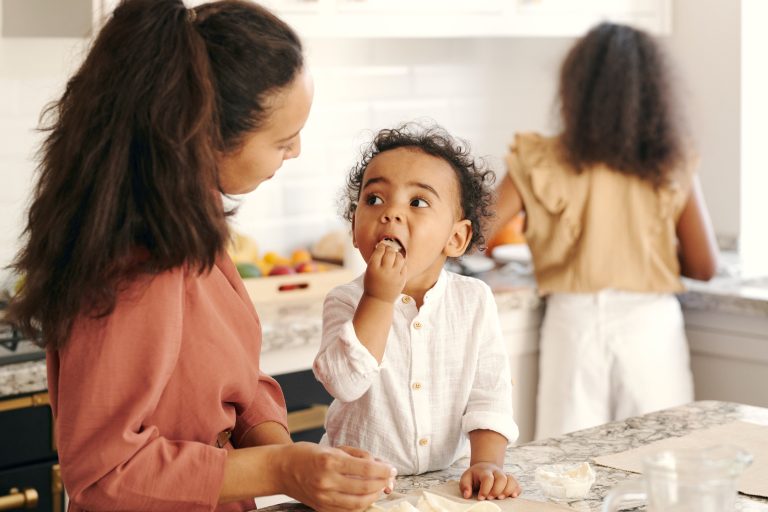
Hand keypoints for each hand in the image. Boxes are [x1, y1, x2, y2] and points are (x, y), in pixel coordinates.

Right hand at [279, 442, 395, 511]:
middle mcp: (327, 481)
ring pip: (359, 503)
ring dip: (374, 496)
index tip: (391, 468)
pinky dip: (361, 505)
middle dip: (382, 483)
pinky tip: (366, 496)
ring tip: (379, 487)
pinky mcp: (322, 508)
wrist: (281, 469)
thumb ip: (358, 456)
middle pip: (365, 487)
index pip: (366, 468)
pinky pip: (348, 510)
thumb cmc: (308, 454)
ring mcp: (324, 497)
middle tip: (389, 478)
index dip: (383, 469)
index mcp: (330, 461)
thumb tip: (380, 464)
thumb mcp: (333, 447)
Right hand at [363, 241, 405, 303]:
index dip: (381, 246)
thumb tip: (384, 246)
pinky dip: (401, 263)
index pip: (379, 251)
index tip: (381, 246)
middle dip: (389, 248)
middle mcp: (384, 271)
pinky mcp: (402, 279)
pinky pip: (404, 266)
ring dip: (396, 254)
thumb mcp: (369, 270)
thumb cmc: (372, 284)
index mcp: (373, 268)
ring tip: (393, 256)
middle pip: (390, 252)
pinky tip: (397, 264)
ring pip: (399, 257)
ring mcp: (394, 275)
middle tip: (388, 249)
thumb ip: (375, 259)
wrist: (379, 300)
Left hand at [459, 462, 520, 500]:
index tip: (481, 498)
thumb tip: (467, 495)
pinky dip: (517, 490)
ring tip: (501, 498)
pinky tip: (513, 496)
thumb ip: (465, 485)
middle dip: (497, 490)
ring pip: (511, 480)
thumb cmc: (474, 476)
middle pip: (501, 478)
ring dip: (507, 490)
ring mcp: (504, 476)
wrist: (485, 468)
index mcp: (485, 471)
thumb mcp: (466, 478)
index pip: (488, 478)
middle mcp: (496, 472)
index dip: (485, 489)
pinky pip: (517, 484)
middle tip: (490, 498)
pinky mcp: (510, 481)